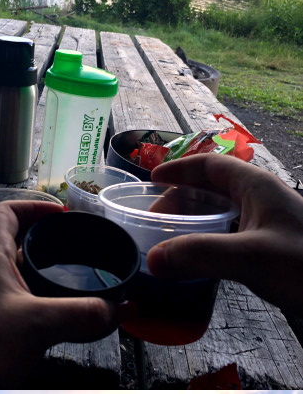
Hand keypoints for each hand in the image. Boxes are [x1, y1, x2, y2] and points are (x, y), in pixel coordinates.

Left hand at [0, 201, 125, 385]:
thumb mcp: (35, 323)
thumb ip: (79, 315)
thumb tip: (117, 310)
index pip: (9, 211)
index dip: (35, 207)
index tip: (61, 214)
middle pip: (17, 239)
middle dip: (47, 242)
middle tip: (74, 248)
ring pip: (16, 268)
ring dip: (41, 269)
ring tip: (70, 277)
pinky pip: (13, 291)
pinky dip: (33, 292)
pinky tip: (52, 307)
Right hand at [147, 154, 302, 315]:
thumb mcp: (252, 258)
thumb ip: (201, 256)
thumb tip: (152, 260)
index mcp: (255, 186)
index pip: (208, 165)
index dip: (179, 169)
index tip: (152, 181)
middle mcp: (260, 198)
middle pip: (211, 187)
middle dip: (180, 200)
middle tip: (156, 221)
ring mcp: (268, 222)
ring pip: (222, 211)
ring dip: (194, 222)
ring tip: (171, 240)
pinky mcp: (273, 245)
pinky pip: (232, 233)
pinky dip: (210, 240)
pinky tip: (201, 259)